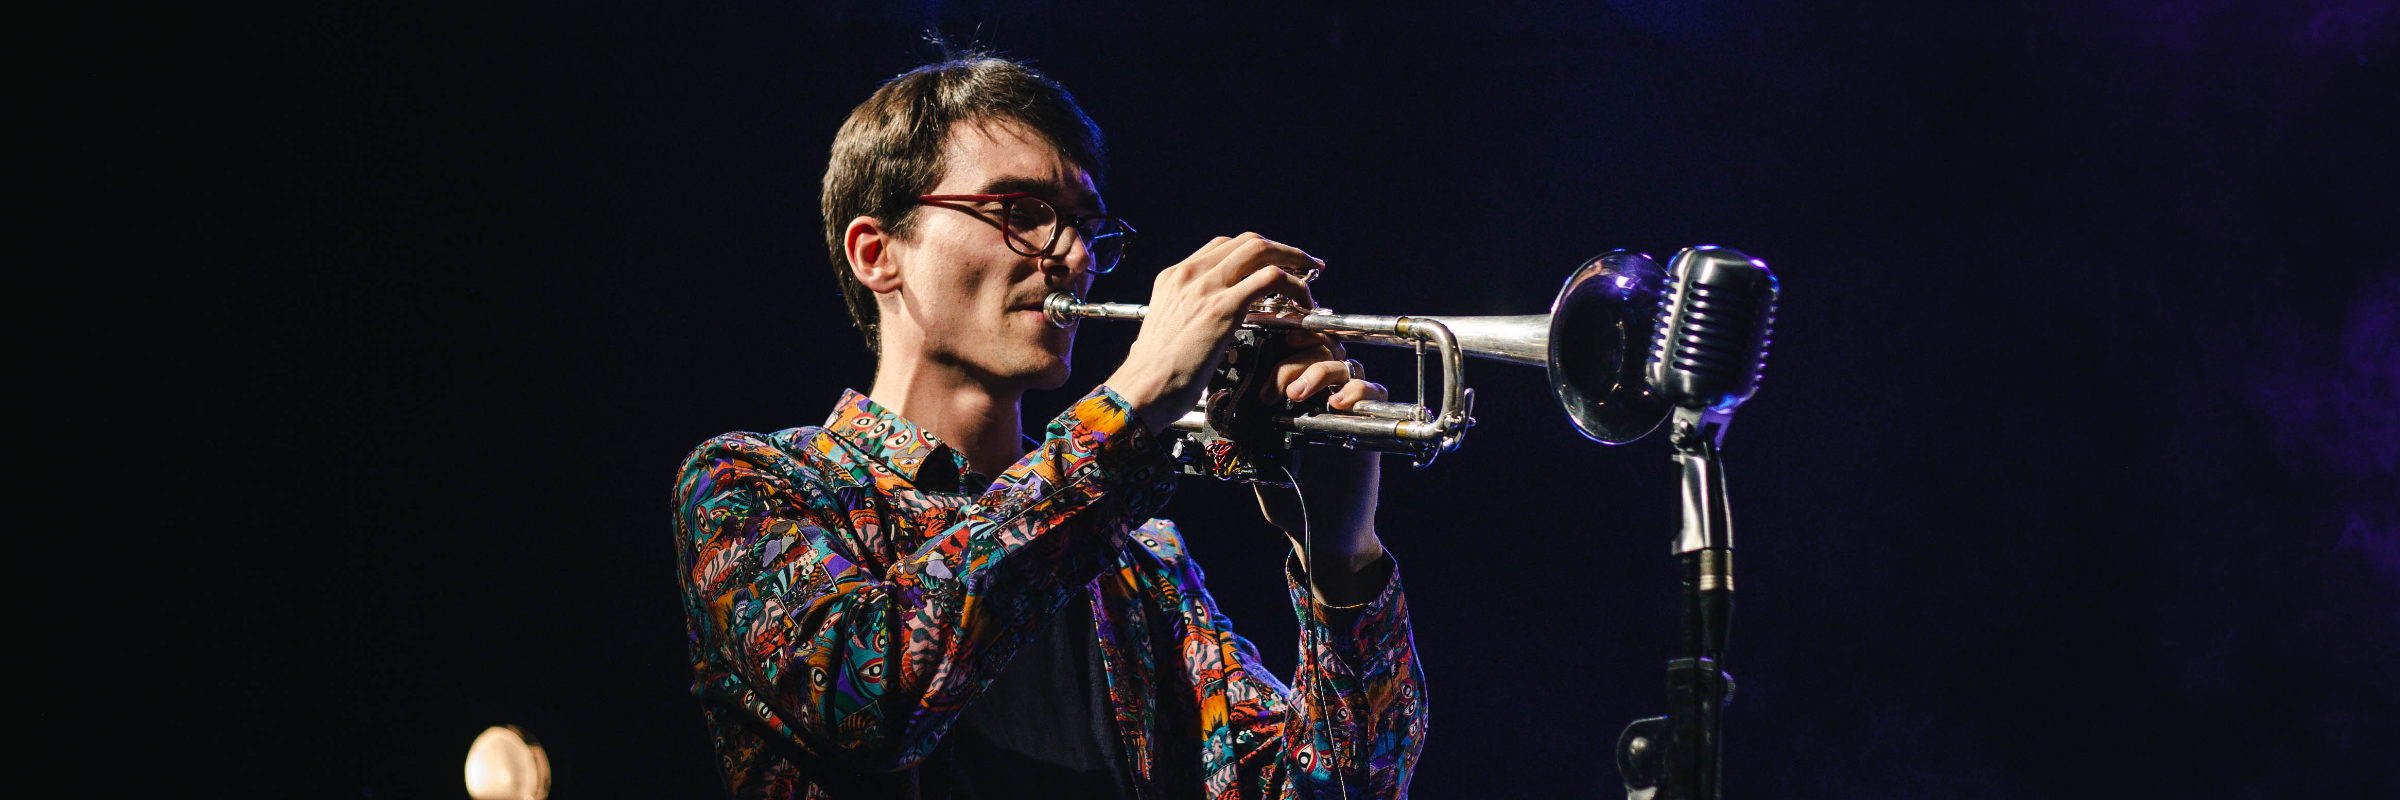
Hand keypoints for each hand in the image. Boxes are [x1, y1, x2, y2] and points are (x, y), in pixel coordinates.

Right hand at [1101, 233, 1320, 433]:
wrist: (1142, 389)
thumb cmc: (1155, 372)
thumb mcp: (1167, 327)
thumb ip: (1189, 313)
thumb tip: (1210, 319)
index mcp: (1174, 277)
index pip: (1222, 247)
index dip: (1255, 251)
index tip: (1274, 263)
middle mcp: (1189, 275)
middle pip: (1246, 241)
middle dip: (1281, 248)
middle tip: (1304, 263)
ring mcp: (1206, 288)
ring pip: (1260, 250)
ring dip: (1293, 259)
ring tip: (1310, 275)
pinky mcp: (1223, 308)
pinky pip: (1270, 280)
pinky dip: (1293, 285)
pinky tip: (1301, 302)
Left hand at [1253, 354, 1389, 608]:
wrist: (1324, 533)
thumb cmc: (1291, 501)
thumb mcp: (1260, 465)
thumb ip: (1249, 438)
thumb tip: (1227, 412)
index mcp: (1291, 402)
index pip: (1293, 355)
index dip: (1283, 347)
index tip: (1266, 355)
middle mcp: (1320, 399)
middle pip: (1318, 352)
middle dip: (1295, 360)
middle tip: (1278, 388)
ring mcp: (1346, 411)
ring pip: (1344, 364)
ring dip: (1321, 370)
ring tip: (1299, 392)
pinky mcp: (1370, 426)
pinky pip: (1374, 391)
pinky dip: (1359, 389)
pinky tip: (1339, 403)